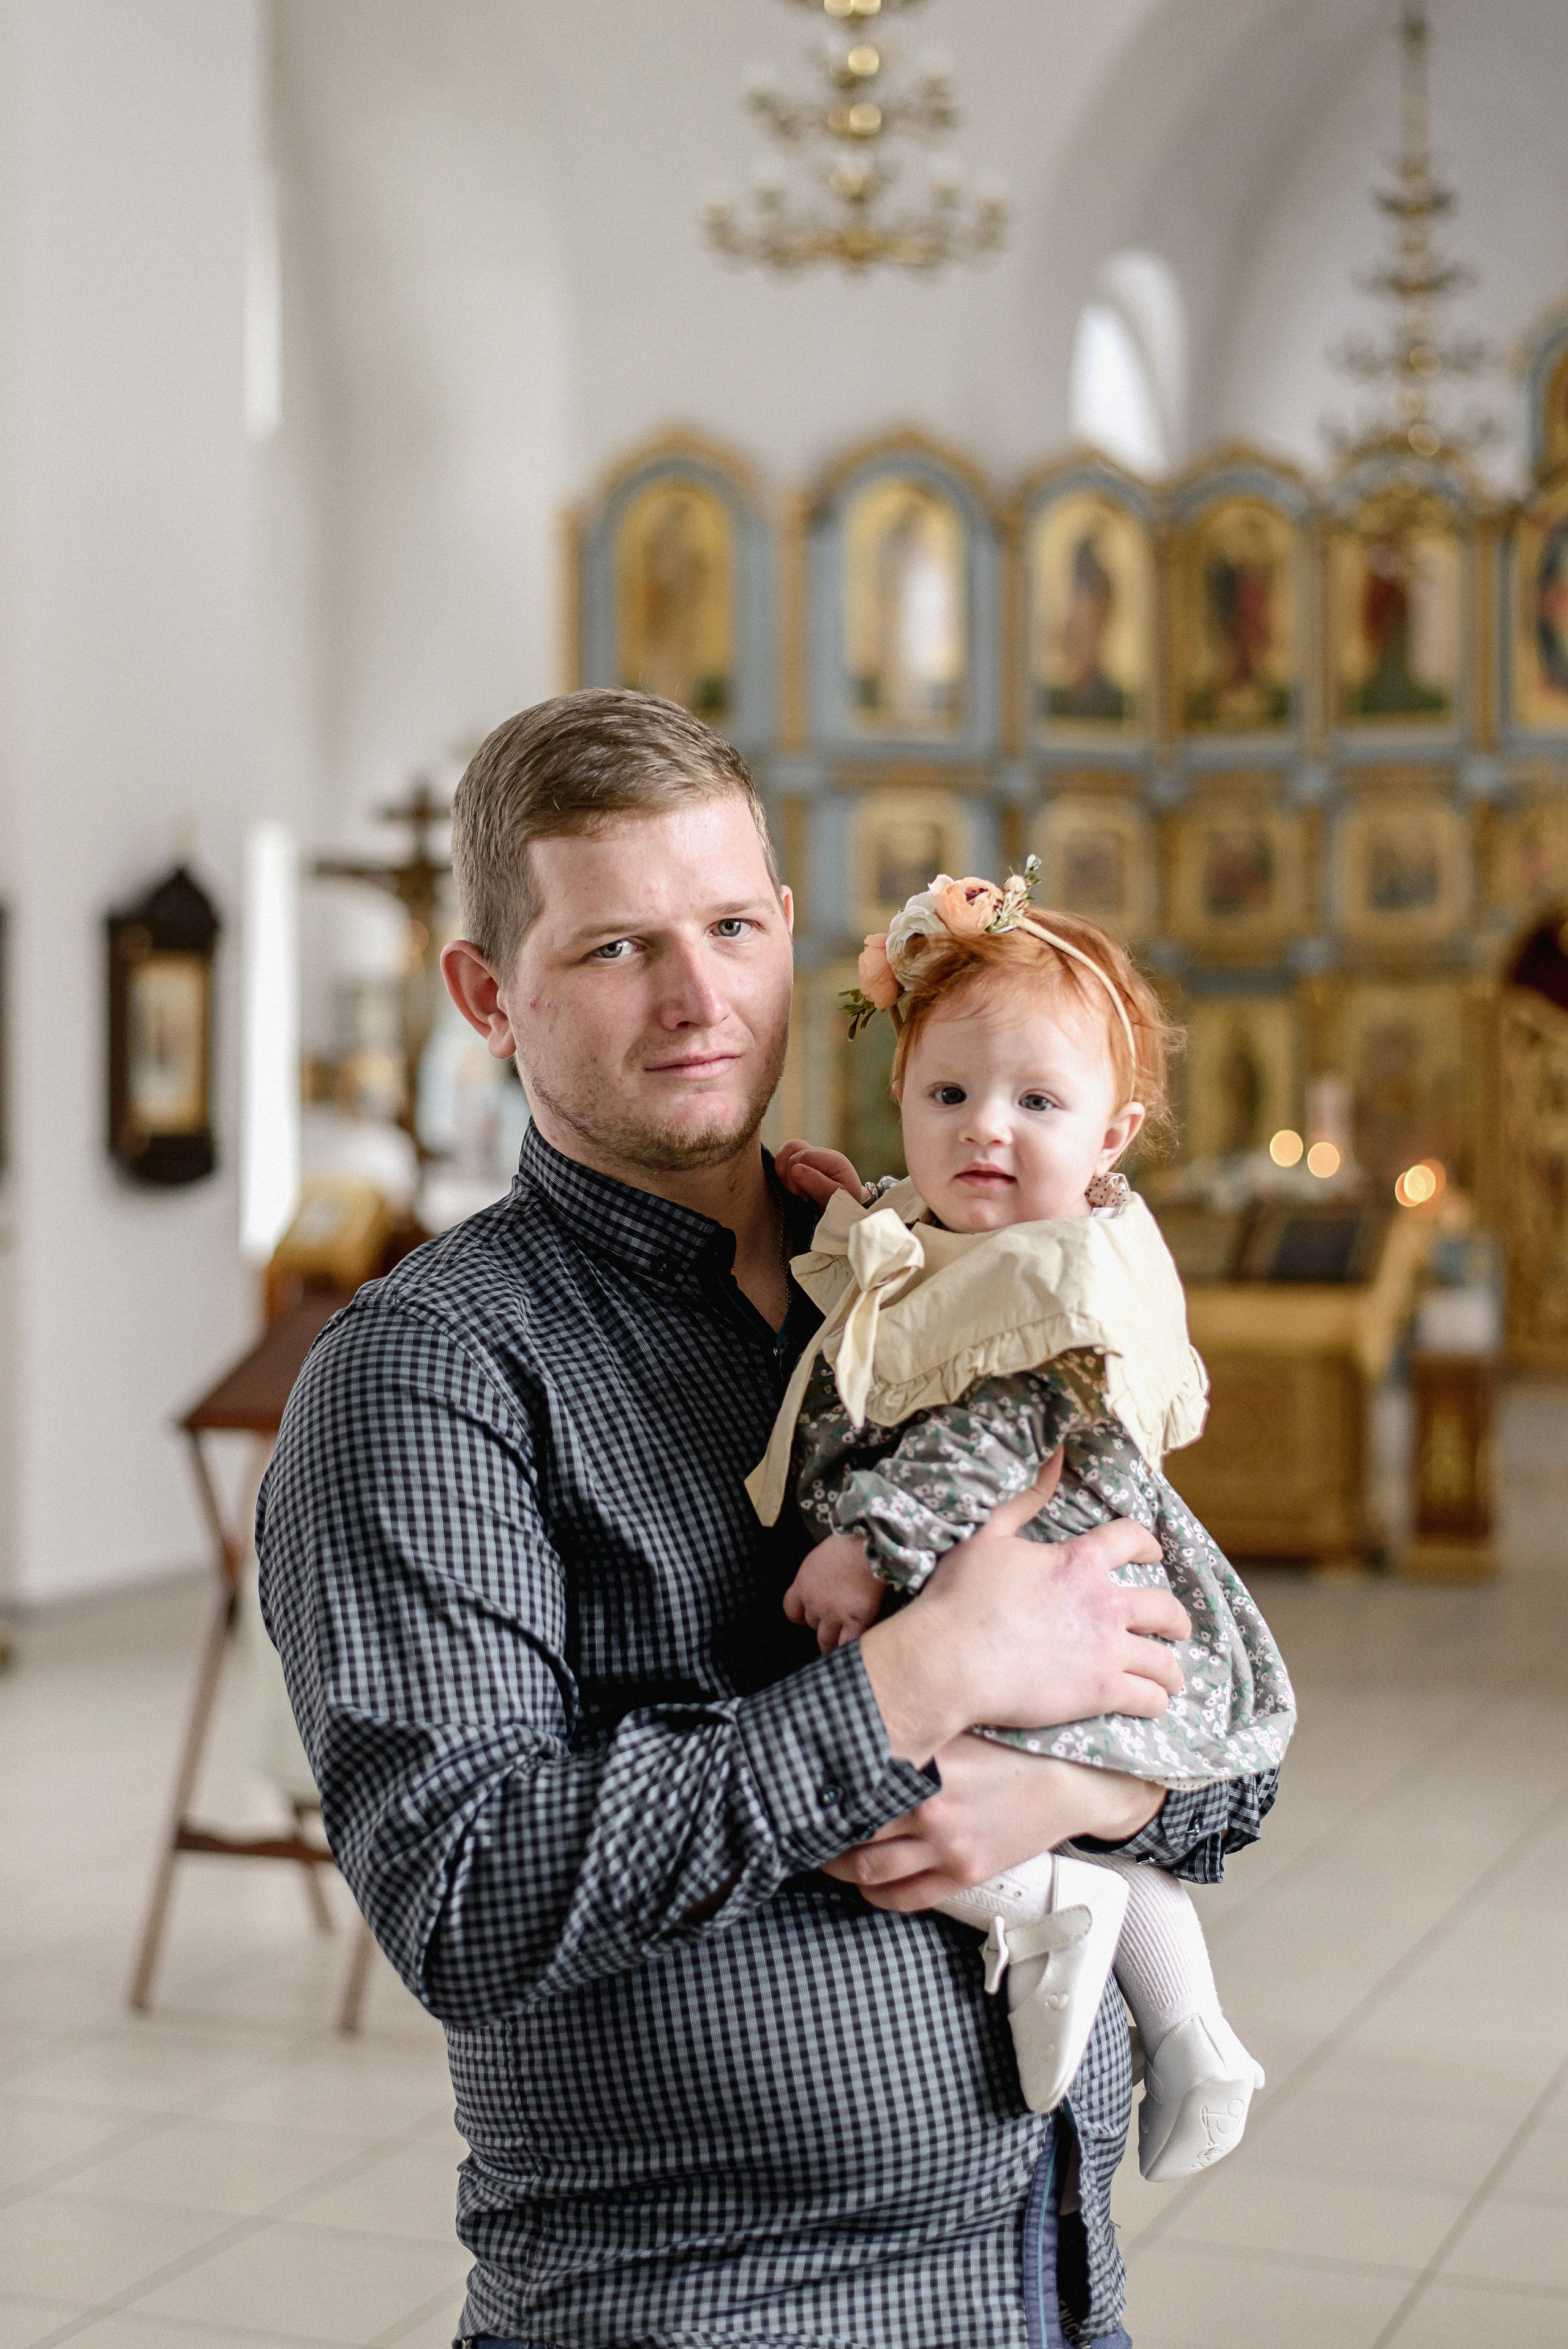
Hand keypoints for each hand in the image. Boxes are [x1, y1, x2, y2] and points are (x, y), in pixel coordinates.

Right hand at [775, 1139, 864, 1210]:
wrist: (848, 1204)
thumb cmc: (844, 1202)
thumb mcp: (835, 1198)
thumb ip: (817, 1184)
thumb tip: (795, 1169)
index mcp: (834, 1159)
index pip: (803, 1156)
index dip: (796, 1176)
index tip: (805, 1196)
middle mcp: (823, 1153)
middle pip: (793, 1152)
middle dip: (791, 1177)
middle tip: (802, 1195)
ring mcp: (813, 1154)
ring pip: (788, 1149)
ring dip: (784, 1171)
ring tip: (795, 1188)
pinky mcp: (805, 1160)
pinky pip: (786, 1155)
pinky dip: (782, 1169)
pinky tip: (790, 1184)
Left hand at [784, 1532, 886, 1652]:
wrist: (867, 1548)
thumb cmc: (847, 1544)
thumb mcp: (820, 1558)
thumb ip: (816, 1576)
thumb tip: (823, 1583)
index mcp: (803, 1585)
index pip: (791, 1610)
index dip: (800, 1616)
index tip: (807, 1617)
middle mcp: (814, 1603)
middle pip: (811, 1625)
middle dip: (821, 1626)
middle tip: (832, 1626)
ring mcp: (833, 1614)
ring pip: (826, 1640)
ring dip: (833, 1643)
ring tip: (840, 1646)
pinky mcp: (854, 1620)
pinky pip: (848, 1642)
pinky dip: (850, 1646)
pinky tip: (855, 1647)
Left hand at [822, 1739, 1164, 1910]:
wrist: (1077, 1781)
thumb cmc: (1020, 1743)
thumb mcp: (965, 1721)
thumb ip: (916, 1721)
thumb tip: (860, 1706)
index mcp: (928, 1758)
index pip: (853, 1776)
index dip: (818, 1785)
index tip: (797, 1783)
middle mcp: (932, 1805)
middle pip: (850, 1828)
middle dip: (817, 1830)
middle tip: (801, 1823)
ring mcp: (948, 1845)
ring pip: (868, 1868)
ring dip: (837, 1865)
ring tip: (823, 1853)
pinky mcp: (966, 1873)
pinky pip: (904, 1897)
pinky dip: (875, 1894)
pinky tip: (866, 1882)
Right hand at [858, 1485, 1187, 1766]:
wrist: (949, 1659)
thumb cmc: (961, 1597)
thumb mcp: (988, 1535)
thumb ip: (1026, 1499)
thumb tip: (1055, 1457)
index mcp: (1079, 1562)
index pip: (1131, 1539)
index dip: (1147, 1544)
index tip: (1153, 1553)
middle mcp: (1105, 1603)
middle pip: (1164, 1608)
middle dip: (1176, 1619)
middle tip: (1178, 1627)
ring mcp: (1107, 1650)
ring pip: (1163, 1660)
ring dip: (1171, 1669)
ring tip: (1171, 1679)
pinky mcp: (1101, 1692)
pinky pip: (1148, 1698)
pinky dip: (1155, 1701)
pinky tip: (1153, 1703)